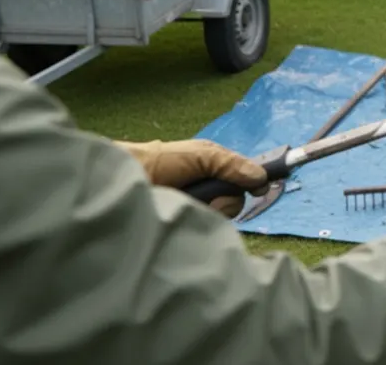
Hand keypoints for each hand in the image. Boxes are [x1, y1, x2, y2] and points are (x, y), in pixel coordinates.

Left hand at [115, 139, 267, 217]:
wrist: (122, 180)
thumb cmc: (160, 160)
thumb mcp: (201, 154)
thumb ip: (231, 164)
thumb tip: (262, 178)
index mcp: (212, 172)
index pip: (242, 181)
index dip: (254, 183)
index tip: (262, 188)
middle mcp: (207, 193)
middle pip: (235, 202)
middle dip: (225, 198)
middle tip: (207, 193)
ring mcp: (195, 212)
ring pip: (221, 217)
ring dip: (209, 209)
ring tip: (184, 201)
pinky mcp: (186, 229)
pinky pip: (206, 230)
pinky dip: (198, 220)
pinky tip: (182, 214)